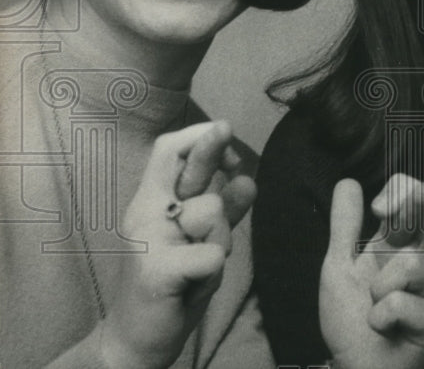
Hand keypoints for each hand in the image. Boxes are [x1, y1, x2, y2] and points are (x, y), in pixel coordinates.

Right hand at [100, 121, 252, 368]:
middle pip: (182, 163)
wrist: (135, 339)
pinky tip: (196, 285)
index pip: (169, 150)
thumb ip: (224, 210)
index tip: (228, 147)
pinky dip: (215, 270)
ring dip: (223, 238)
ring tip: (201, 265)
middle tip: (226, 127)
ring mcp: (148, 239)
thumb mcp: (201, 239)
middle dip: (210, 144)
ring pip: (213, 212)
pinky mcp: (156, 269)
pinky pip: (213, 254)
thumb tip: (246, 178)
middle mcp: (145, 212)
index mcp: (152, 200)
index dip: (200, 139)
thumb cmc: (173, 283)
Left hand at [320, 175, 423, 368]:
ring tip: (374, 309)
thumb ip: (345, 226)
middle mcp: (423, 261)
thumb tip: (348, 181)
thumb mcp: (339, 266)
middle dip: (407, 204)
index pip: (417, 198)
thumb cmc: (351, 323)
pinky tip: (381, 329)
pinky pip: (400, 302)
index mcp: (400, 246)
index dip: (403, 189)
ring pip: (411, 264)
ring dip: (378, 289)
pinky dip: (379, 317)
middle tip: (382, 215)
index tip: (377, 208)